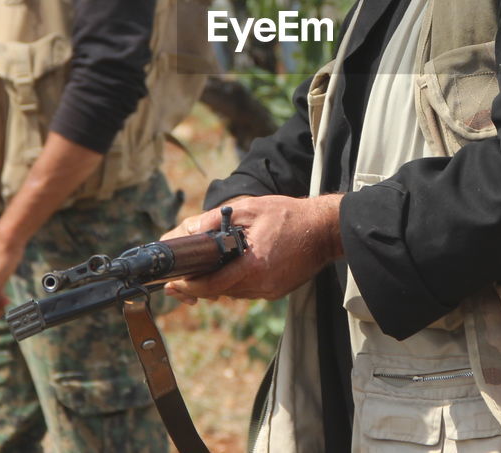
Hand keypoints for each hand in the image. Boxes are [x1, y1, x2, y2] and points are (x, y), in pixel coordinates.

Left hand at [162, 194, 343, 304]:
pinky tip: (239, 265)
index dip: (191, 287)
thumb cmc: (290, 215)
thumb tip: (191, 229)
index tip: (176, 284)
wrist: (325, 229)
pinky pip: (250, 290)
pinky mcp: (278, 291)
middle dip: (203, 284)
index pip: (212, 286)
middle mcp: (261, 284)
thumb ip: (217, 219)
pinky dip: (240, 280)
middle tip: (187, 275)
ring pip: (235, 292)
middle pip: (221, 291)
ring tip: (214, 265)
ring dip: (222, 281)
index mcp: (252, 266)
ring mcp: (271, 290)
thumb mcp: (250, 208)